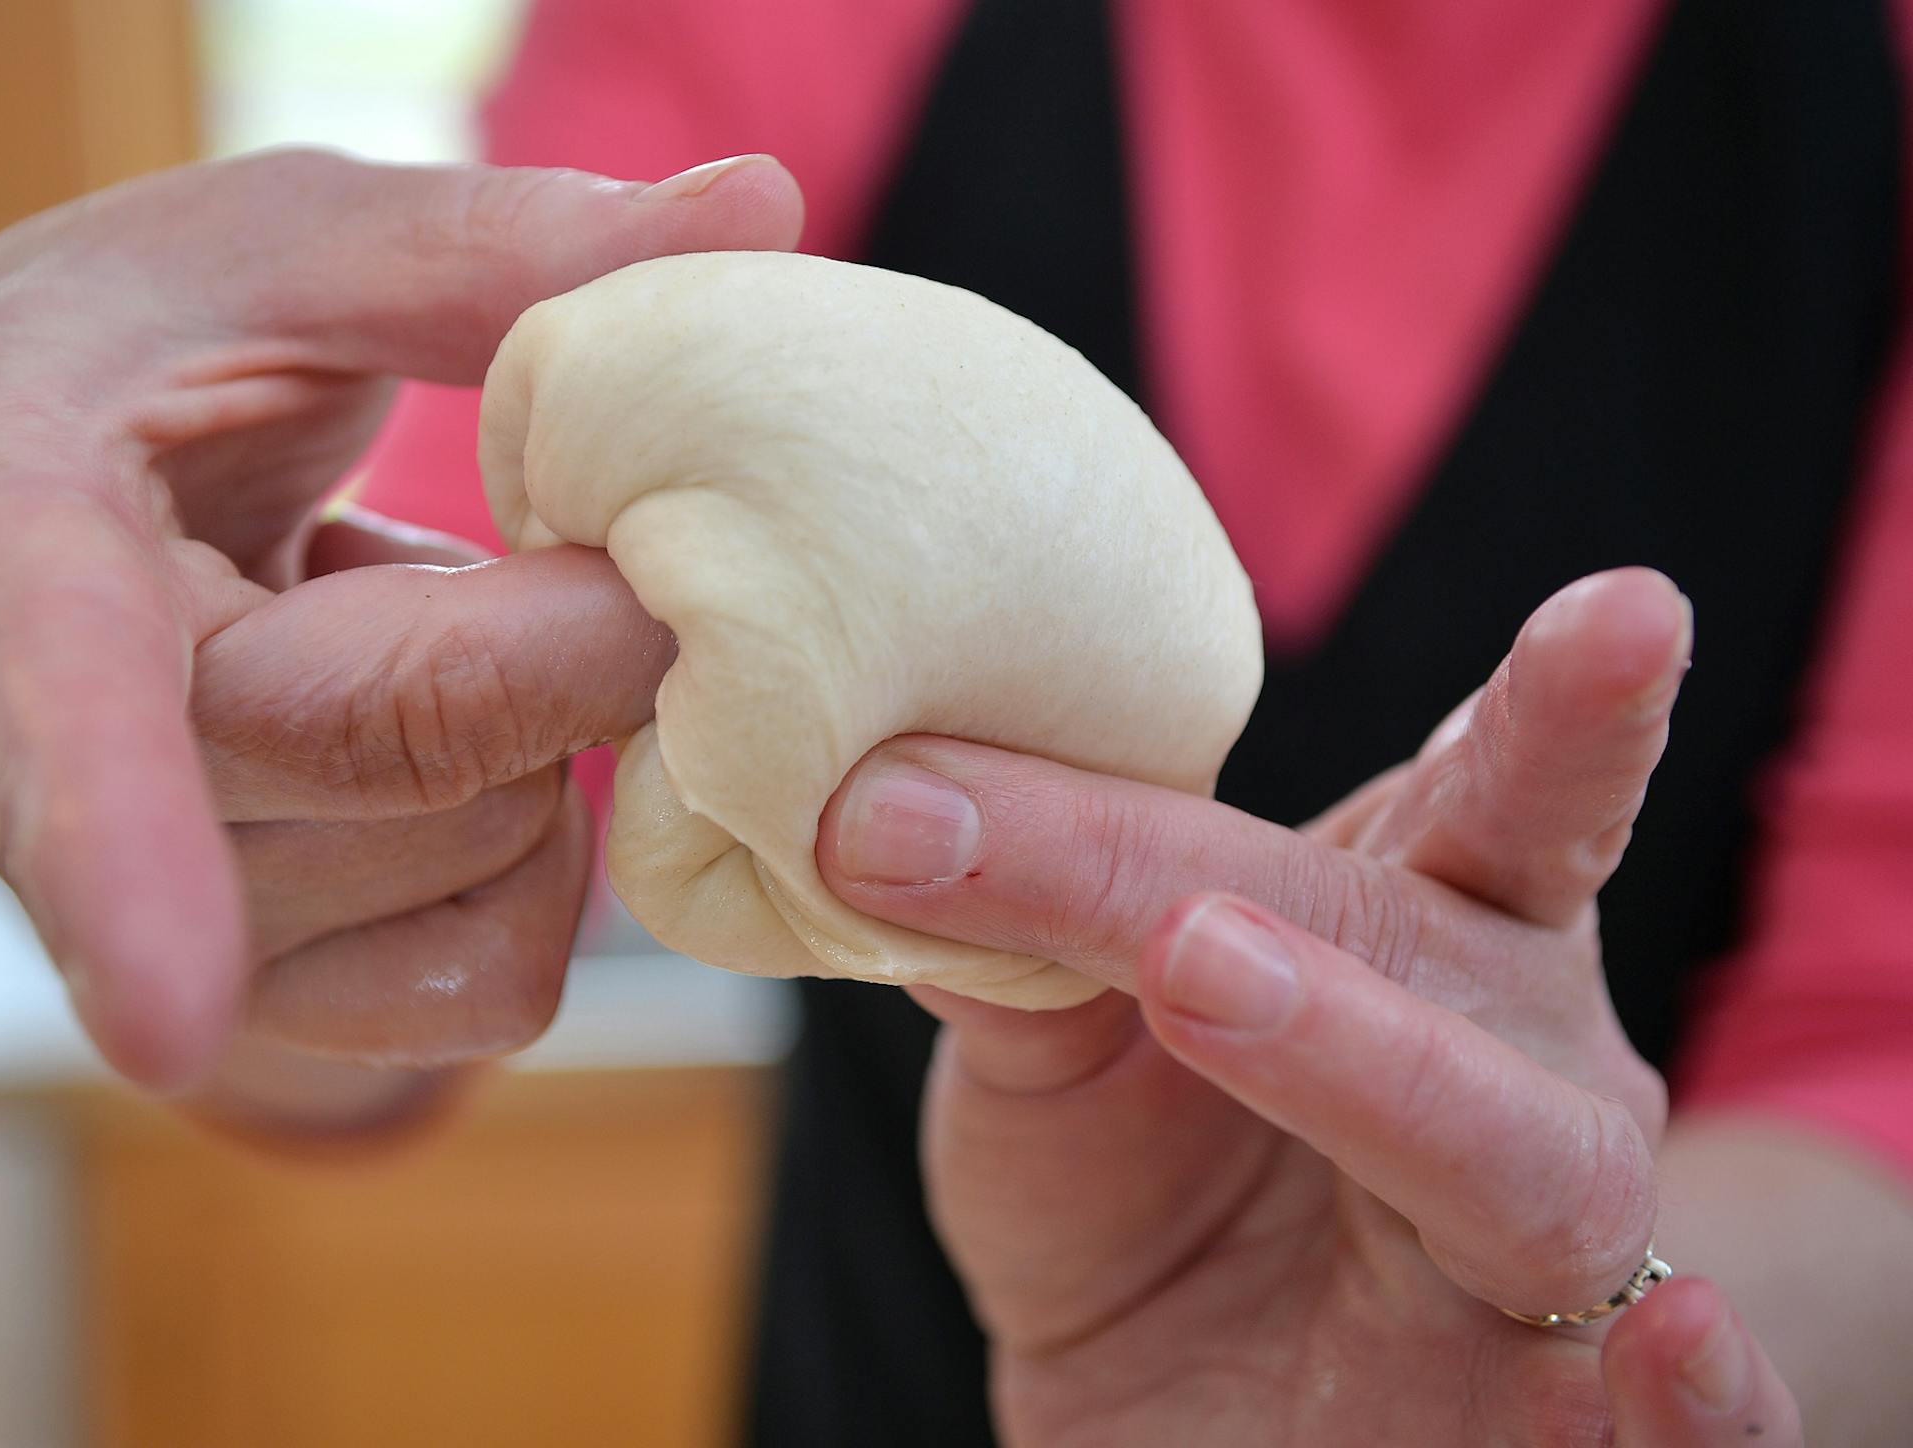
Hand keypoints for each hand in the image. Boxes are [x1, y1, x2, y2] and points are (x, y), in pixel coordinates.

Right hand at [0, 148, 802, 1095]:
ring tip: (422, 622)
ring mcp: (143, 922)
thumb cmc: (160, 347)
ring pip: (480, 877)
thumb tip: (760, 206)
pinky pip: (494, 984)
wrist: (55, 495)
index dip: (122, 857)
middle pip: (399, 755)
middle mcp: (30, 779)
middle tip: (579, 526)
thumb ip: (504, 248)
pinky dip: (539, 867)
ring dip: (541, 741)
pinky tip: (452, 746)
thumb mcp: (295, 252)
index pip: (62, 717)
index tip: (166, 1017)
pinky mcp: (264, 999)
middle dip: (563, 629)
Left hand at [817, 570, 1803, 1444]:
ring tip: (1209, 985)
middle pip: (1453, 965)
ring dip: (1376, 1075)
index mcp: (1423, 936)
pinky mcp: (1560, 1427)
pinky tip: (1683, 1345)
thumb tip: (879, 815)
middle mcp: (1522, 1067)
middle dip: (1321, 929)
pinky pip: (1688, 1434)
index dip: (1561, 716)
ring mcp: (1552, 1251)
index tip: (1622, 610)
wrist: (1162, 1413)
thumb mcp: (1047, 1072)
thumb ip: (1008, 952)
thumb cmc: (1131, 1201)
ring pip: (1527, 1163)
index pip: (1497, 805)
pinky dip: (1703, 1400)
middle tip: (1181, 919)